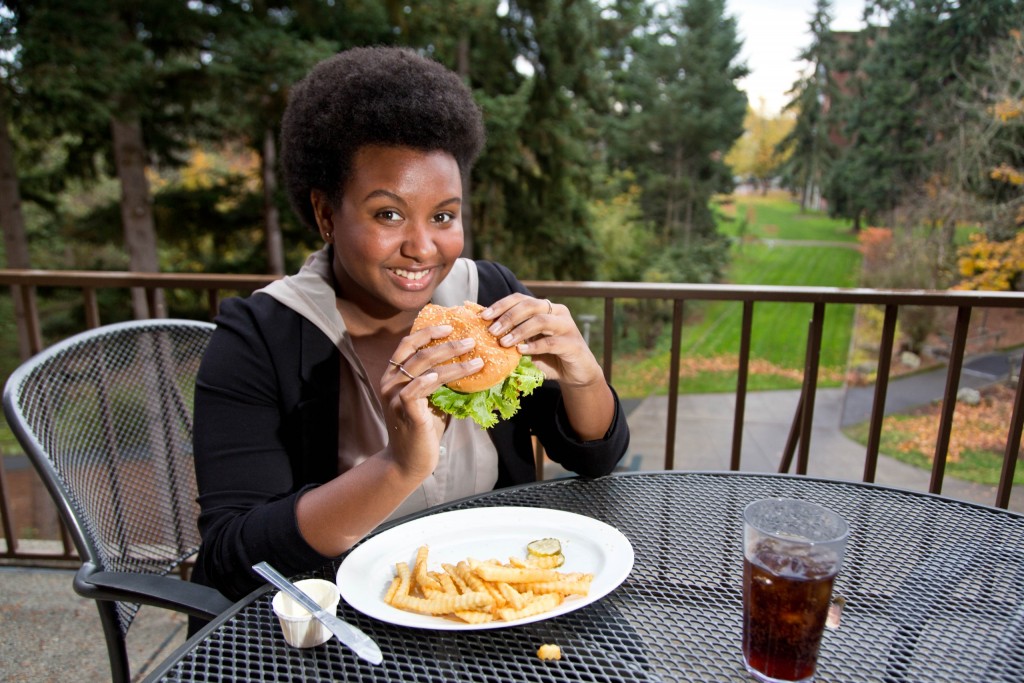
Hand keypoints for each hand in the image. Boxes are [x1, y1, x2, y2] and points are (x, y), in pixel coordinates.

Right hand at [379, 324, 483, 476]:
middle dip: (446, 343)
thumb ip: (442, 383)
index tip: (449, 326)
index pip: (407, 345)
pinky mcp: (404, 411)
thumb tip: (470, 363)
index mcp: (394, 377)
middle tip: (470, 340)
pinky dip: (434, 379)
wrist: (409, 462)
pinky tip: (455, 374)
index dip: (427, 332)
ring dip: (452, 360)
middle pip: (418, 352)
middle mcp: (390, 383)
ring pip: (423, 368)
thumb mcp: (433, 400)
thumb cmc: (423, 430)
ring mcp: (395, 397)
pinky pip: (417, 389)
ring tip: (475, 357)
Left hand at [479, 294, 603, 389]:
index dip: (501, 305)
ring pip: (540, 321)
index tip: (484, 316)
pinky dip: (534, 346)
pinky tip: (521, 351)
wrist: (575, 374)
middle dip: (508, 317)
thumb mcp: (528, 343)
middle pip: (530, 305)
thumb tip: (485, 331)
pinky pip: (551, 342)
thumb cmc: (548, 357)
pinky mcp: (573, 344)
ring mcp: (567, 326)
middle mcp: (557, 312)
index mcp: (545, 308)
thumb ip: (513, 335)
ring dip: (519, 331)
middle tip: (492, 330)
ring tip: (504, 342)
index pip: (520, 298)